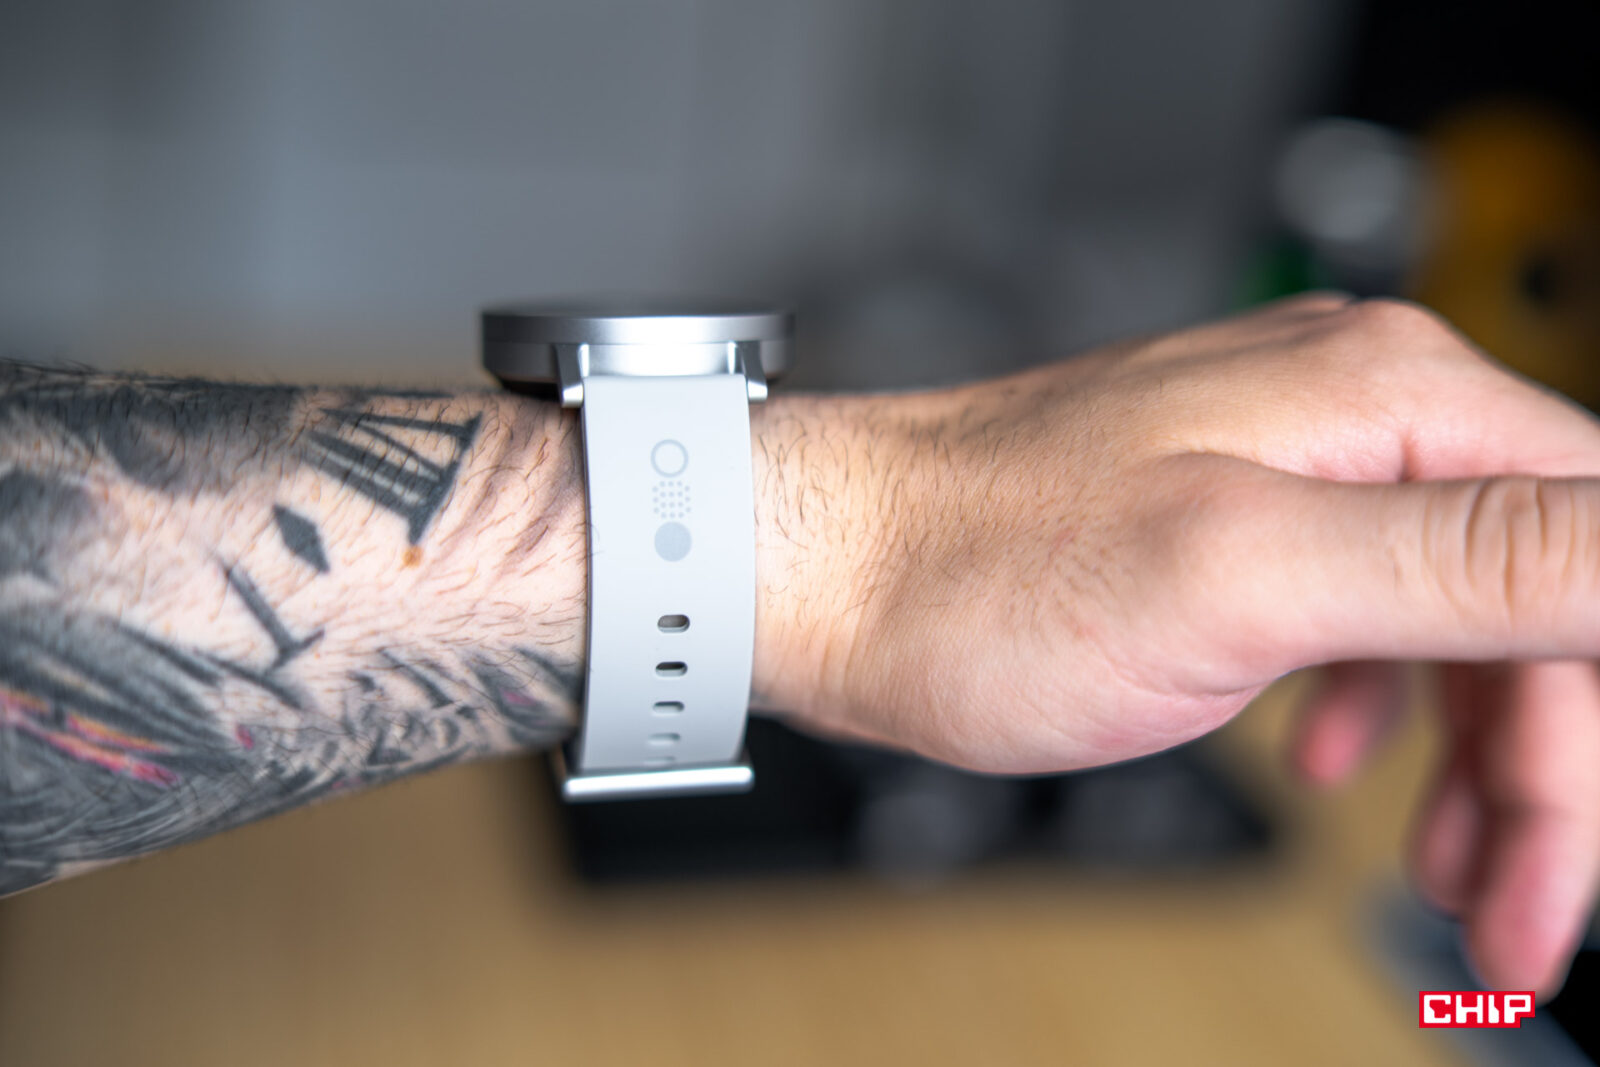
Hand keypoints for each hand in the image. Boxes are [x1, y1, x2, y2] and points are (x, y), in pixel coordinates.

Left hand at [753, 293, 1599, 995]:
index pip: (1591, 558)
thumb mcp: (1245, 577)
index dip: (1595, 727)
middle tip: (1513, 915)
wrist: (824, 570)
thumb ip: (1470, 562)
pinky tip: (1332, 767)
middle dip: (1540, 774)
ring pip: (1449, 625)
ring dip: (1470, 759)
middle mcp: (1351, 414)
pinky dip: (1374, 710)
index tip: (1578, 862)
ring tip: (1446, 874)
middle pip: (1533, 605)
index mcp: (1386, 401)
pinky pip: (1358, 620)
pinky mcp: (1228, 525)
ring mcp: (1285, 469)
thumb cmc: (978, 568)